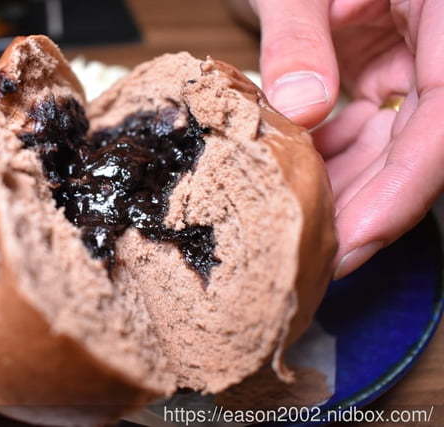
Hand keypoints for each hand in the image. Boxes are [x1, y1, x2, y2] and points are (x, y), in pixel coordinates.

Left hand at [251, 0, 443, 277]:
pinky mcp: (390, 68)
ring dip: (348, 185)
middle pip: (422, 141)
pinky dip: (335, 154)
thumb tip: (298, 108)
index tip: (358, 238)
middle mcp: (441, 44)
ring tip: (303, 222)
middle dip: (370, 203)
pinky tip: (300, 173)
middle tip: (319, 254)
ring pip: (396, 141)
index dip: (407, 185)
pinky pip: (371, 125)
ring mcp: (417, 58)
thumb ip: (296, 36)